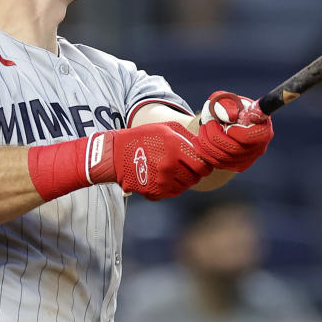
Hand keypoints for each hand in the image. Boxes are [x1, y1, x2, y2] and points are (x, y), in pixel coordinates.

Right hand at [87, 122, 212, 199]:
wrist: (116, 155)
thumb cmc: (143, 138)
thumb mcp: (166, 128)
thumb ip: (188, 136)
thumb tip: (204, 147)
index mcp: (174, 148)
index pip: (203, 165)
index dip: (205, 164)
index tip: (202, 162)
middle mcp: (169, 167)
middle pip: (196, 177)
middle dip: (195, 172)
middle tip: (189, 166)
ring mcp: (161, 182)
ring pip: (186, 186)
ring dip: (184, 179)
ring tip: (175, 170)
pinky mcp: (154, 193)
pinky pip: (173, 193)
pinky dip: (173, 186)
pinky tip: (165, 177)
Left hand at [194, 91, 272, 171]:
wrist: (220, 122)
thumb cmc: (225, 108)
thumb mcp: (223, 99)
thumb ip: (226, 103)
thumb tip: (230, 117)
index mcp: (263, 127)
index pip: (256, 135)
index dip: (238, 132)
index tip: (227, 125)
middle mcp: (260, 146)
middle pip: (235, 148)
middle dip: (215, 135)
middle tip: (208, 123)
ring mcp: (250, 158)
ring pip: (224, 157)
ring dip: (207, 142)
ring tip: (203, 129)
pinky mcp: (238, 166)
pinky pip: (219, 163)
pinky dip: (205, 152)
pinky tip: (200, 141)